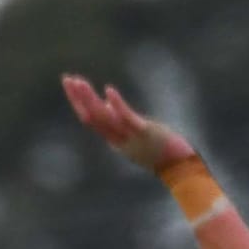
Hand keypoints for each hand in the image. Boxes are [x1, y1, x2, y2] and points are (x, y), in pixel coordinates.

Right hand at [63, 75, 194, 174]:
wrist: (181, 170)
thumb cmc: (161, 151)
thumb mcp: (135, 136)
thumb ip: (120, 121)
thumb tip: (106, 105)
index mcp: (114, 141)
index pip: (90, 120)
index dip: (78, 102)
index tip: (70, 83)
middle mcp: (118, 141)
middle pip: (91, 119)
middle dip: (78, 98)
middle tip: (68, 79)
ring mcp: (130, 138)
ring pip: (104, 119)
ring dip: (90, 99)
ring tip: (80, 82)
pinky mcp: (144, 133)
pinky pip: (127, 119)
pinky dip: (116, 105)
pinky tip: (108, 90)